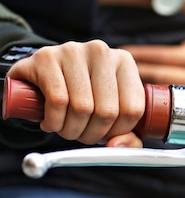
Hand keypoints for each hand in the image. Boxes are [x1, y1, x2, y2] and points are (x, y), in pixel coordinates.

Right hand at [6, 40, 143, 146]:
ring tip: (64, 128)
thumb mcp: (108, 110)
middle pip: (107, 111)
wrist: (38, 73)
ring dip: (71, 130)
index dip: (116, 132)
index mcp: (124, 62)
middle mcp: (101, 52)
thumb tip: (117, 146)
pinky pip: (57, 101)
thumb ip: (126, 134)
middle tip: (80, 134)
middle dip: (91, 134)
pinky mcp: (46, 57)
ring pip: (82, 107)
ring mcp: (73, 51)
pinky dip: (54, 122)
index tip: (103, 135)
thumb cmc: (79, 93)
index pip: (132, 109)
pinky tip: (50, 123)